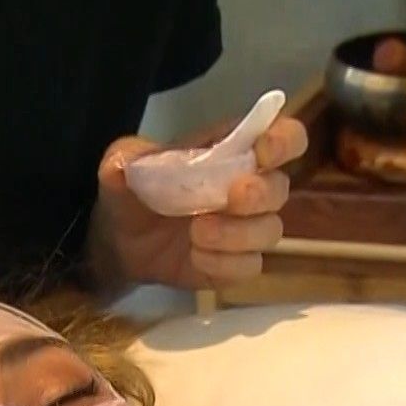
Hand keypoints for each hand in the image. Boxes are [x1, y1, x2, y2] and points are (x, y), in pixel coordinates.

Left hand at [86, 113, 307, 292]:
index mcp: (234, 151)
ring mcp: (246, 230)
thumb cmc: (134, 190)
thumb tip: (123, 167)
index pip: (284, 138)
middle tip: (230, 198)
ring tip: (198, 233)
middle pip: (280, 188)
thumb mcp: (121, 165)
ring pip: (270, 231)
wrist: (120, 241)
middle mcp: (250, 188)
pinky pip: (249, 267)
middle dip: (260, 194)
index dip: (285, 141)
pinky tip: (196, 256)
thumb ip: (124, 160)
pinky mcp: (236, 264)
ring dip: (238, 234)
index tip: (264, 151)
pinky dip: (225, 263)